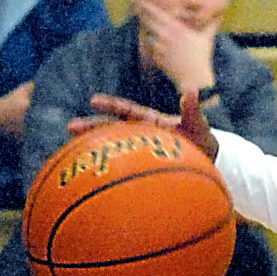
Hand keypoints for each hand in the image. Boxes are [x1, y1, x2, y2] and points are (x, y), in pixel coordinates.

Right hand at [68, 91, 218, 160]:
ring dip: (93, 151)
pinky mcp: (137, 169)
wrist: (206, 169)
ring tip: (70, 157)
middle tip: (70, 127)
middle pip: (111, 129)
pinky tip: (88, 184)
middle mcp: (139, 135)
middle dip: (91, 127)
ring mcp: (137, 153)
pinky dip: (106, 175)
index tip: (94, 101)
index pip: (128, 111)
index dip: (112, 106)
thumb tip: (192, 91)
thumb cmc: (203, 146)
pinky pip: (119, 171)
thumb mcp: (200, 130)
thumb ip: (194, 114)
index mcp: (150, 122)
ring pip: (111, 149)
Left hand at [133, 0, 217, 92]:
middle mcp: (166, 36)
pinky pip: (151, 49)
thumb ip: (211, 25)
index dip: (146, 6)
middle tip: (136, 8)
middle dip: (142, 14)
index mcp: (176, 28)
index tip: (140, 0)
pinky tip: (159, 47)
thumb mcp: (207, 39)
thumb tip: (219, 17)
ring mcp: (160, 47)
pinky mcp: (157, 58)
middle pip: (147, 21)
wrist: (195, 79)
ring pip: (148, 35)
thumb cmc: (202, 58)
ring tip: (153, 31)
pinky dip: (153, 46)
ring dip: (149, 32)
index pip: (156, 13)